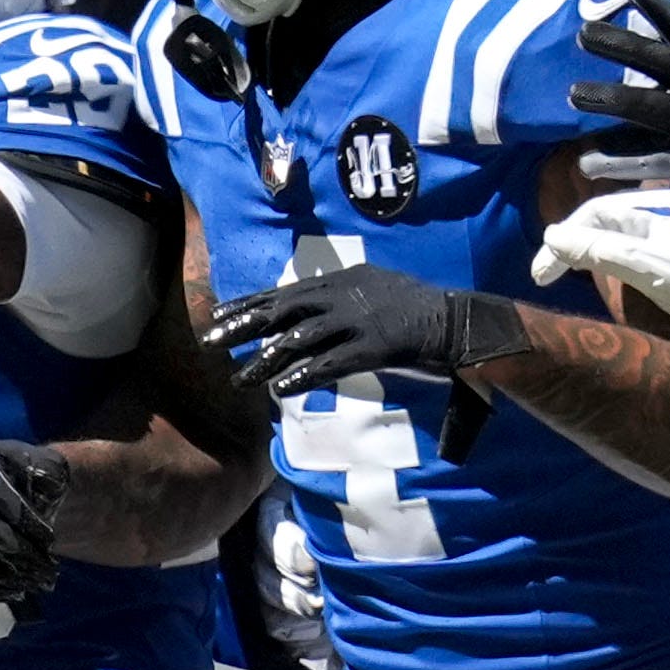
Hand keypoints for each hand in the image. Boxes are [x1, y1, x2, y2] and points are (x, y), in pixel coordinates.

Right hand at [0, 436, 73, 603]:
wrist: (8, 489)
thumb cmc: (27, 477)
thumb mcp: (43, 465)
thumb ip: (48, 473)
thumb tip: (45, 490)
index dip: (25, 518)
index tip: (51, 538)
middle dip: (17, 550)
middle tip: (46, 566)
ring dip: (5, 575)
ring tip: (35, 581)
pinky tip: (16, 592)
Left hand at [211, 262, 531, 395]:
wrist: (458, 320)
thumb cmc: (418, 310)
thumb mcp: (375, 292)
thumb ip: (342, 301)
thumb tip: (312, 312)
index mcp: (343, 280)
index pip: (285, 290)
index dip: (249, 302)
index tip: (219, 313)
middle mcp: (345, 295)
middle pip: (282, 308)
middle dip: (244, 325)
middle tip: (211, 341)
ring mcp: (360, 319)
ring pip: (300, 338)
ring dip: (266, 360)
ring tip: (239, 379)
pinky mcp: (375, 346)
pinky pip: (331, 363)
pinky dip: (304, 375)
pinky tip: (281, 389)